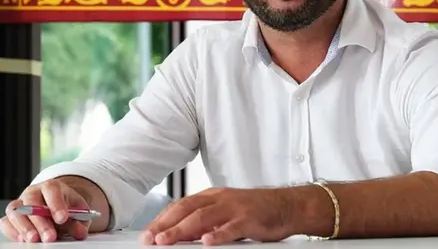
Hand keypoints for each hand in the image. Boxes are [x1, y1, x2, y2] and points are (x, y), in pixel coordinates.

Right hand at [0, 179, 91, 242]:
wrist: (58, 207)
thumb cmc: (67, 208)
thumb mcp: (78, 213)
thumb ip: (79, 222)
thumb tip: (80, 232)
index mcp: (51, 186)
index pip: (51, 189)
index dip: (56, 204)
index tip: (62, 218)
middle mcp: (33, 192)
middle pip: (31, 202)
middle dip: (41, 221)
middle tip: (50, 236)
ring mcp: (20, 204)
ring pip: (15, 211)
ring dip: (24, 227)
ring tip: (34, 239)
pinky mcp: (11, 217)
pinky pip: (5, 222)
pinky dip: (12, 231)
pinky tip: (21, 239)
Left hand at [141, 187, 296, 245]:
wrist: (288, 206)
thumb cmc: (257, 211)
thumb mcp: (227, 212)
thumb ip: (206, 221)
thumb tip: (182, 234)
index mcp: (214, 196)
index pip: (182, 205)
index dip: (163, 218)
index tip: (148, 232)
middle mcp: (221, 199)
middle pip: (187, 208)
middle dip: (166, 224)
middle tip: (150, 238)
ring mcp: (235, 208)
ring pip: (203, 217)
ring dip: (182, 229)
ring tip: (166, 240)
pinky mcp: (250, 219)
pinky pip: (232, 227)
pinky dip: (218, 234)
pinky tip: (207, 242)